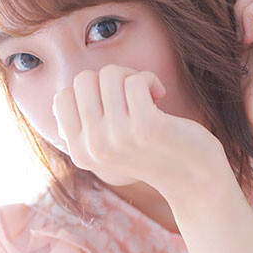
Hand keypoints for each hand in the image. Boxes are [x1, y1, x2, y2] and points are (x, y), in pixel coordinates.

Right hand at [51, 65, 224, 198]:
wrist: (192, 177)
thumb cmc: (151, 151)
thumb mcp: (108, 145)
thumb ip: (84, 126)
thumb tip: (60, 99)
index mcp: (80, 153)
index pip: (62, 97)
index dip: (90, 91)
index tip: (112, 104)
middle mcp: (95, 148)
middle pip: (83, 80)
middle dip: (110, 79)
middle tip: (132, 96)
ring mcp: (119, 138)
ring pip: (109, 75)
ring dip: (132, 77)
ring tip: (147, 96)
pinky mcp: (146, 127)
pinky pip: (136, 81)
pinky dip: (150, 80)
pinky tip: (160, 95)